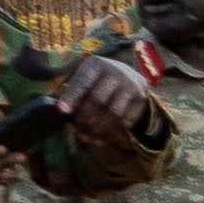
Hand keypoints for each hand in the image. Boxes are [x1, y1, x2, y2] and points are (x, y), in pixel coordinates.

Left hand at [46, 53, 163, 149]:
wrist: (130, 77)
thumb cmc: (98, 82)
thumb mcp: (85, 79)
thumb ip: (73, 93)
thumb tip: (63, 112)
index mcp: (97, 64)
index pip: (83, 82)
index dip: (72, 97)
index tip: (62, 111)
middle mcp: (116, 72)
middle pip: (97, 101)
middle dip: (83, 118)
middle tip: (74, 130)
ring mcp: (131, 86)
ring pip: (112, 114)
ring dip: (97, 130)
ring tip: (86, 137)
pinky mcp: (141, 100)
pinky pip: (126, 121)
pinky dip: (112, 133)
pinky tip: (101, 138)